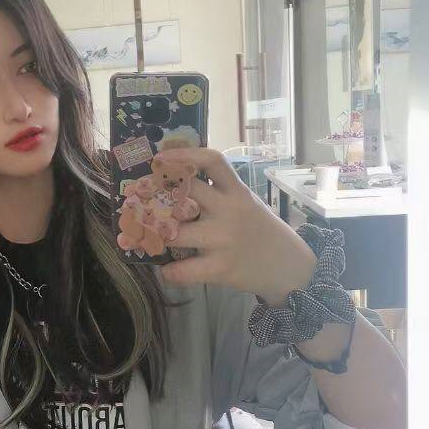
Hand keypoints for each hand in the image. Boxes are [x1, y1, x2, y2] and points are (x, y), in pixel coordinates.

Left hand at [154, 146, 317, 304]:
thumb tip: (176, 178)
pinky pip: (184, 271)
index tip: (160, 158)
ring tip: (150, 237)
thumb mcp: (245, 201)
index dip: (183, 156)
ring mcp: (223, 240)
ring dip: (157, 236)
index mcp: (236, 191)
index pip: (212, 161)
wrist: (288, 266)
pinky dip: (170, 272)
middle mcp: (229, 211)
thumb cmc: (258, 229)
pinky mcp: (220, 268)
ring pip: (176, 233)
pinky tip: (168, 270)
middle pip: (186, 193)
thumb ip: (218, 190)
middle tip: (141, 201)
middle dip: (157, 195)